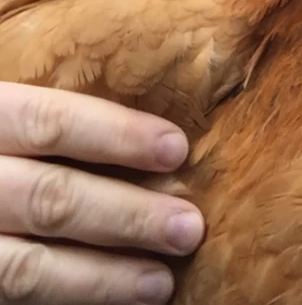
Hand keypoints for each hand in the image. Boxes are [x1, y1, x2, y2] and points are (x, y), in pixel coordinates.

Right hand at [0, 82, 203, 303]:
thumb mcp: (2, 111)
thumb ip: (46, 114)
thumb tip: (147, 112)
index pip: (47, 120)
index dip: (115, 134)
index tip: (176, 148)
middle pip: (48, 197)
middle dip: (125, 215)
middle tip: (188, 227)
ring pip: (25, 267)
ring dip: (100, 277)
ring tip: (160, 283)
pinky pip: (9, 298)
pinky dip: (66, 301)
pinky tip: (109, 304)